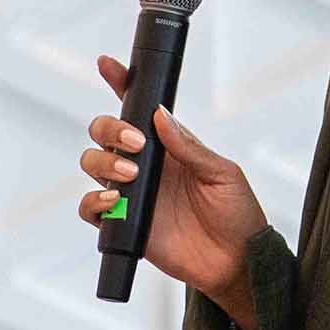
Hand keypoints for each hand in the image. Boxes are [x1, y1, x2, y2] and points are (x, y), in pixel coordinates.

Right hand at [75, 55, 270, 328]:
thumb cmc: (238, 215)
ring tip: (129, 176)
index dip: (121, 84)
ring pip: (92, 164)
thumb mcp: (223, 173)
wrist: (237, 264)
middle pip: (104, 133)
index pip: (138, 109)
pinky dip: (93, 201)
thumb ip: (190, 146)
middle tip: (135, 144)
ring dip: (103, 162)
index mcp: (168, 147)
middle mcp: (144, 166)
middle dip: (109, 129)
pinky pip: (91, 209)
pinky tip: (112, 200)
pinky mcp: (124, 225)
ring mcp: (131, 195)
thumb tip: (161, 115)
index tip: (109, 65)